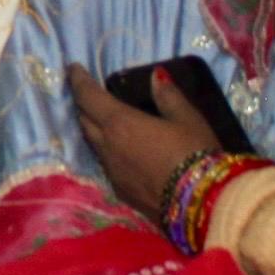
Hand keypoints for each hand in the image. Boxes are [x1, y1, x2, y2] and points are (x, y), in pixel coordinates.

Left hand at [72, 63, 228, 217]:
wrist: (202, 207)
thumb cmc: (196, 154)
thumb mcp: (188, 119)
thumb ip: (168, 96)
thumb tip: (155, 76)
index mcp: (120, 123)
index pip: (88, 97)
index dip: (78, 80)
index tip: (73, 68)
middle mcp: (108, 147)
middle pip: (84, 121)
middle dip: (84, 104)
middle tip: (90, 93)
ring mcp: (112, 173)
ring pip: (93, 145)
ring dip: (94, 130)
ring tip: (104, 120)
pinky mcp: (122, 193)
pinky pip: (107, 166)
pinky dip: (108, 152)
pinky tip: (122, 152)